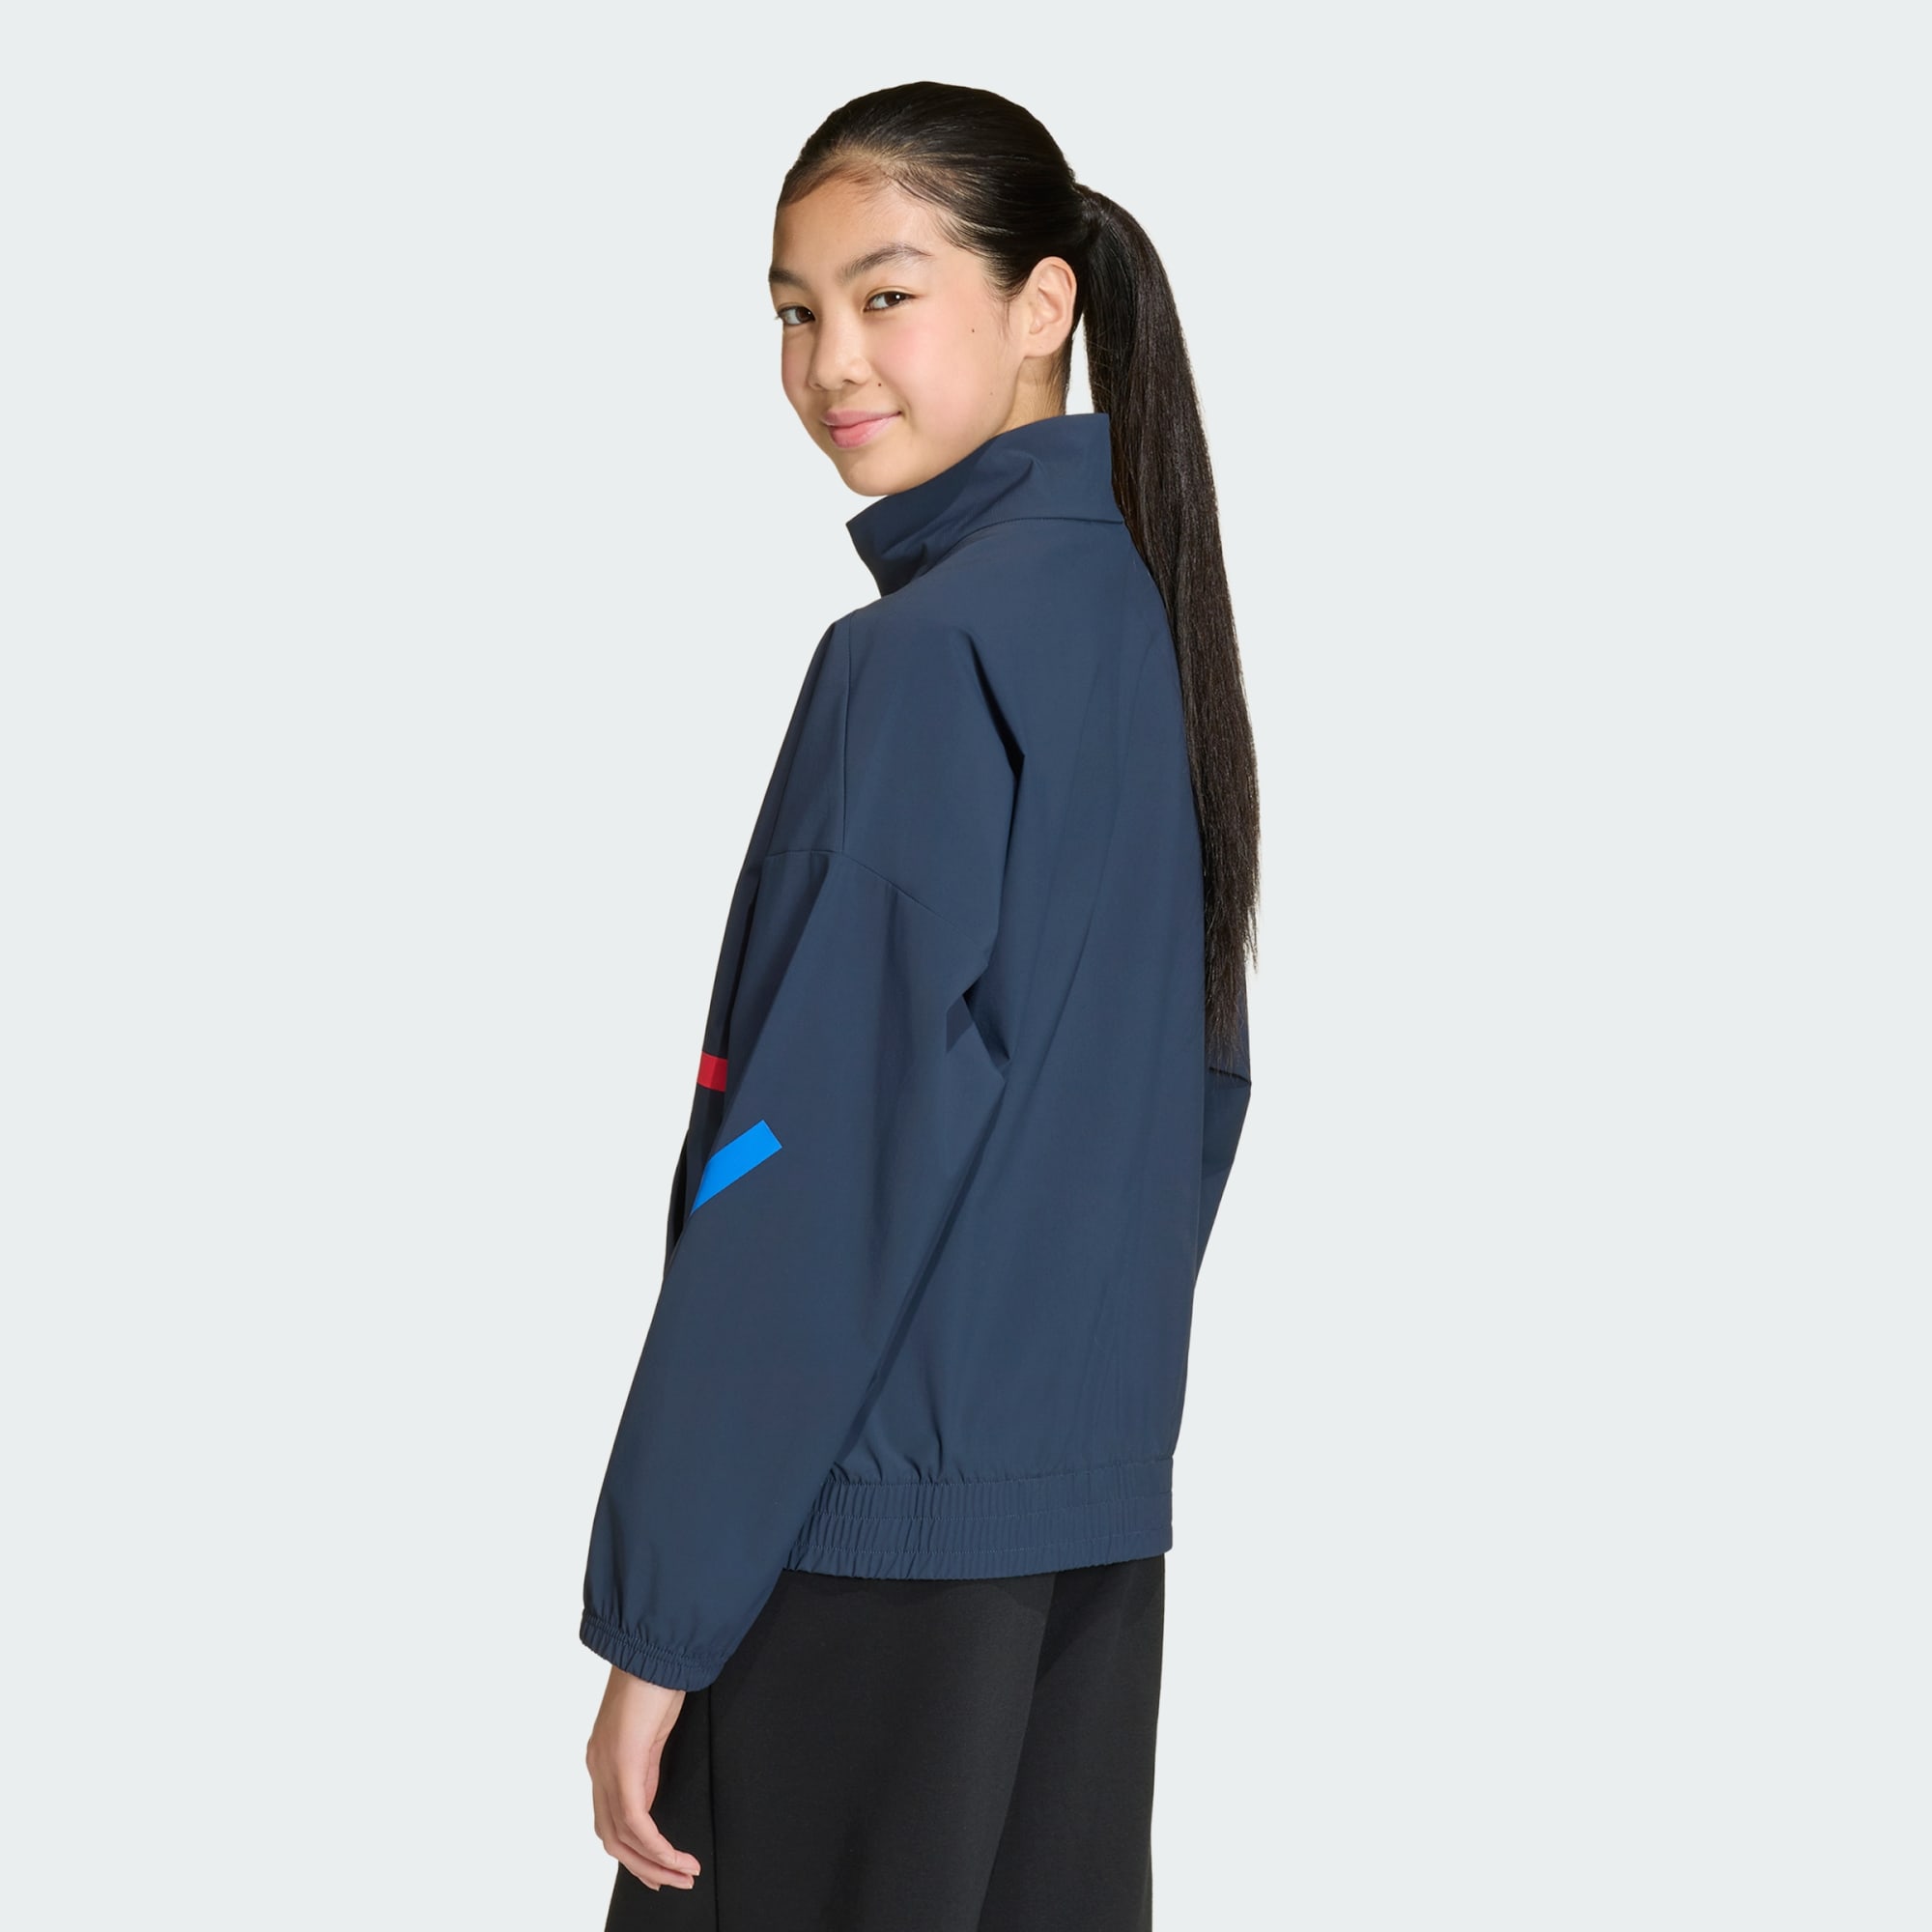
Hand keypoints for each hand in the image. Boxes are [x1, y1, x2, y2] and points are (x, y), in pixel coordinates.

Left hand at [586, 1664, 702, 1891]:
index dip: (635, 1852)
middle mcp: (599, 1767)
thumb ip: (645, 1766)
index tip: (662, 1868)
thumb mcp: (652, 1731)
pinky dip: (657, 1846)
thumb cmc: (658, 1679)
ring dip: (654, 1864)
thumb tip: (649, 1800)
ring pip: (621, 1838)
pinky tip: (676, 1855)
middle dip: (646, 1867)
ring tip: (683, 1874)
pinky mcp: (623, 1764)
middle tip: (676, 1881)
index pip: (611, 1820)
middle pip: (612, 1837)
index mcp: (604, 1759)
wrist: (656, 1647)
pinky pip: (636, 1822)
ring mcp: (607, 1766)